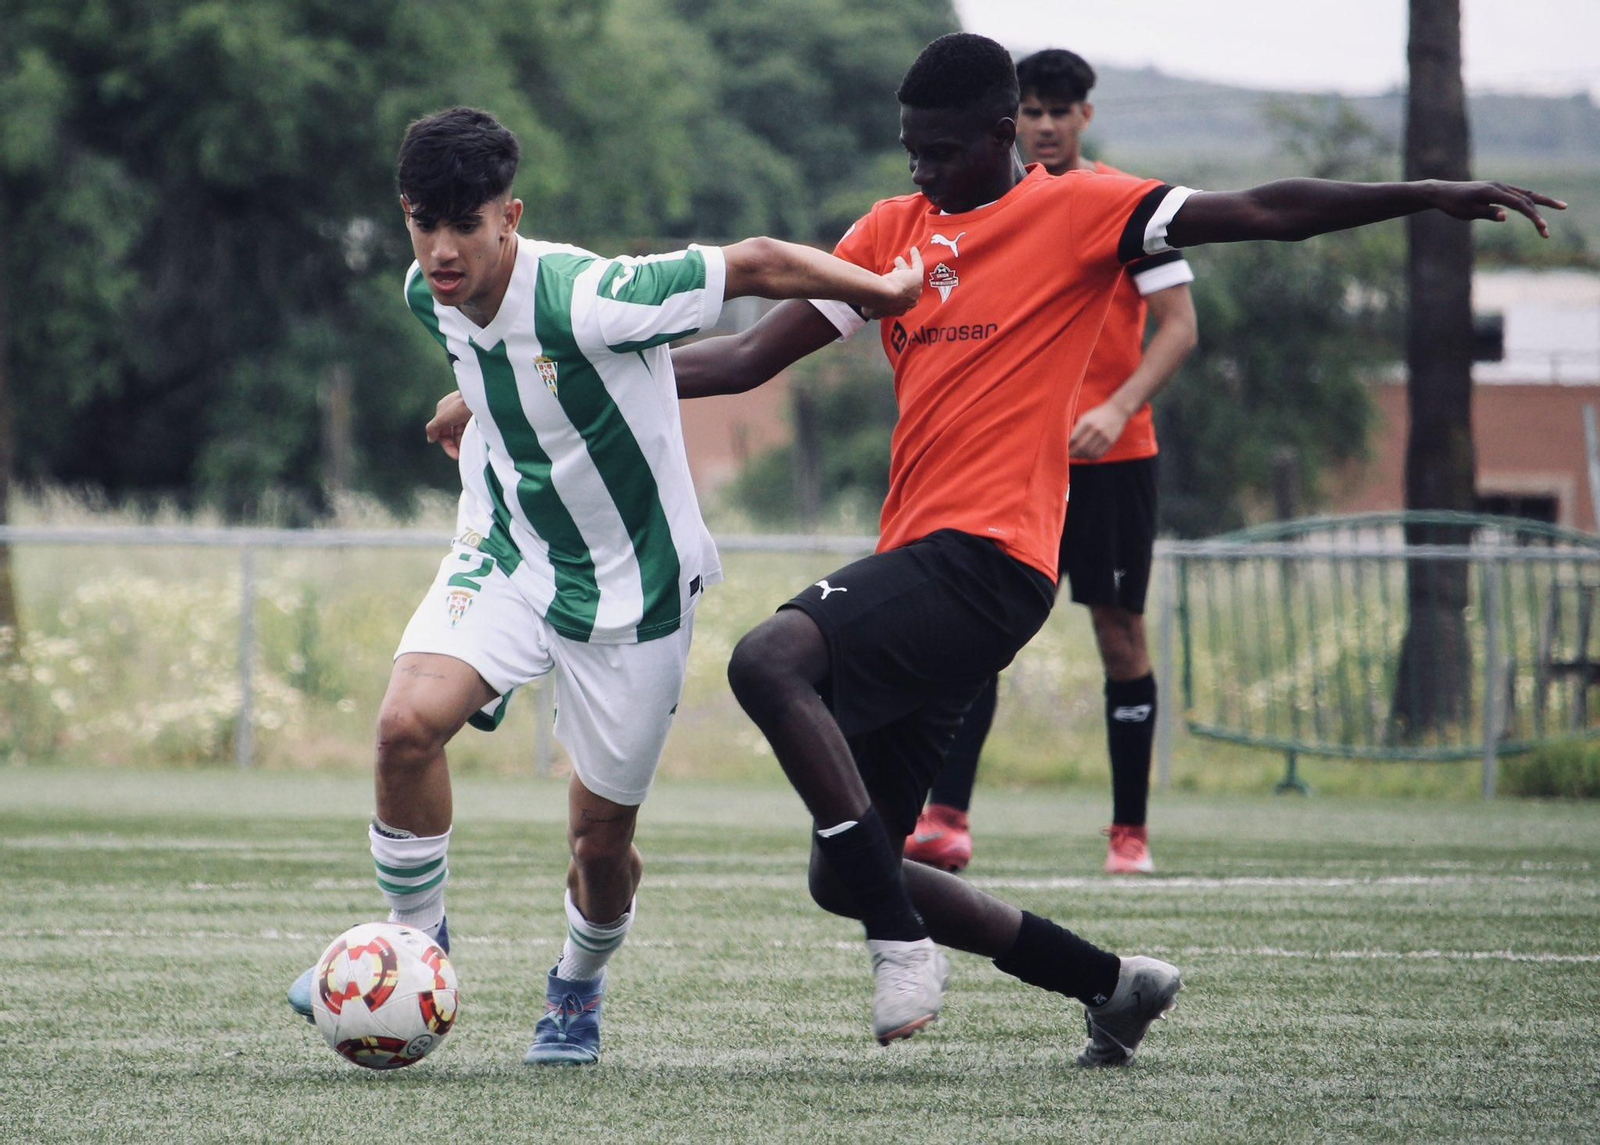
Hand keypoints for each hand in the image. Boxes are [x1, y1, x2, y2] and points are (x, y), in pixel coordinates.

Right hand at [425, 390, 471, 459]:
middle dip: (456, 445)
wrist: (482, 396)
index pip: (442, 432)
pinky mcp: (476, 413)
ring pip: (463, 431)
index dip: (447, 445)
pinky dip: (472, 435)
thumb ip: (433, 428)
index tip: (455, 456)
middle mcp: (453, 410)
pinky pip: (472, 428)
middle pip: (452, 433)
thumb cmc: (462, 405)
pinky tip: (476, 441)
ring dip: (464, 441)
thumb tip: (430, 439)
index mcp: (443, 409)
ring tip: (470, 449)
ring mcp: (465, 411)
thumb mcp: (443, 418)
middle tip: (463, 454)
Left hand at [862, 246, 923, 318]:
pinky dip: (916, 257)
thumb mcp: (871, 310)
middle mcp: (911, 300)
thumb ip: (871, 310)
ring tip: (898, 260)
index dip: (896, 291)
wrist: (884, 297)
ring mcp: (916, 288)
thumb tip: (866, 310)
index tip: (890, 284)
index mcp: (901, 309)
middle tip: (894, 271)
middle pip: (907, 286)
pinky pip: (918, 265)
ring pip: (910, 275)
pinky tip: (913, 250)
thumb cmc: (877, 304)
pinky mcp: (917, 277)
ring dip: (904, 267)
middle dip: (900, 278)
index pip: (900, 299)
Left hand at [1069, 401, 1130, 460]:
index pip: (1073, 438)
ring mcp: (1104, 436)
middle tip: (1067, 456)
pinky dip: (1090, 457)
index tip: (1063, 449)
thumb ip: (1076, 429)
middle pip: (1081, 447)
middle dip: (1072, 453)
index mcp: (1087, 422)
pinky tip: (1086, 456)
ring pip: (1089, 453)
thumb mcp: (1085, 417)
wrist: (1117, 411)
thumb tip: (1067, 444)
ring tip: (1076, 456)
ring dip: (1081, 457)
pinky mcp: (1111, 442)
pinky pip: (1099, 454)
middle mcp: (1096, 429)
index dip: (1067, 446)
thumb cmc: (1097, 414)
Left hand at [1429, 180, 1565, 237]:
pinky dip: (1530, 200)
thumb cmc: (1453, 205)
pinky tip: (1537, 205)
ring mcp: (1499, 186)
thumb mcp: (1468, 212)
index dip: (1533, 216)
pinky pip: (1518, 194)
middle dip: (1539, 215)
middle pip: (1527, 199)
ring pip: (1525, 194)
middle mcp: (1499, 186)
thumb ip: (1488, 213)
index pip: (1519, 204)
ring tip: (1561, 206)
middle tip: (1547, 232)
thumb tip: (1506, 216)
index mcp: (1493, 192)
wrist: (1442, 193)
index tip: (1542, 228)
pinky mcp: (1496, 189)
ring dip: (1542, 202)